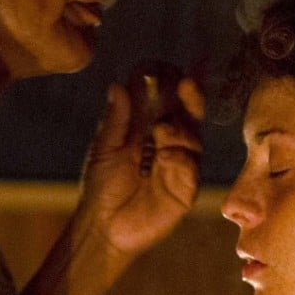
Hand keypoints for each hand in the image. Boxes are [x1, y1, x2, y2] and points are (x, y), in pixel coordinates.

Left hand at [75, 78, 203, 257]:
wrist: (104, 227)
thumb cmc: (102, 187)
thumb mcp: (104, 149)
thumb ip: (115, 120)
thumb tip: (117, 85)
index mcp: (148, 128)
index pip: (165, 98)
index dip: (168, 82)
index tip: (166, 67)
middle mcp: (169, 141)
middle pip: (188, 113)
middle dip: (190, 96)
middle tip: (185, 83)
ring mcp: (180, 163)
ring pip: (193, 137)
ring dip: (180, 129)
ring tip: (162, 130)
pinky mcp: (185, 187)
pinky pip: (191, 167)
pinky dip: (180, 158)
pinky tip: (166, 157)